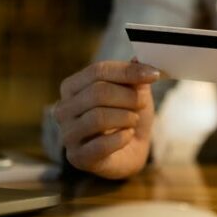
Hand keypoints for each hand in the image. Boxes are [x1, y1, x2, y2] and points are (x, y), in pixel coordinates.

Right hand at [54, 60, 160, 178]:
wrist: (132, 149)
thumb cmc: (128, 115)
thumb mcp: (135, 91)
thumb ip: (134, 75)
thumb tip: (138, 58)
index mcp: (72, 87)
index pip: (98, 71)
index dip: (128, 71)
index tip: (154, 75)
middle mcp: (63, 109)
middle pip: (98, 93)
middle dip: (129, 97)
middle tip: (141, 103)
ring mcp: (67, 135)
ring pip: (98, 117)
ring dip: (126, 118)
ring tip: (132, 120)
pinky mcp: (77, 157)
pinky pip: (101, 145)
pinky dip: (122, 138)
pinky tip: (127, 136)